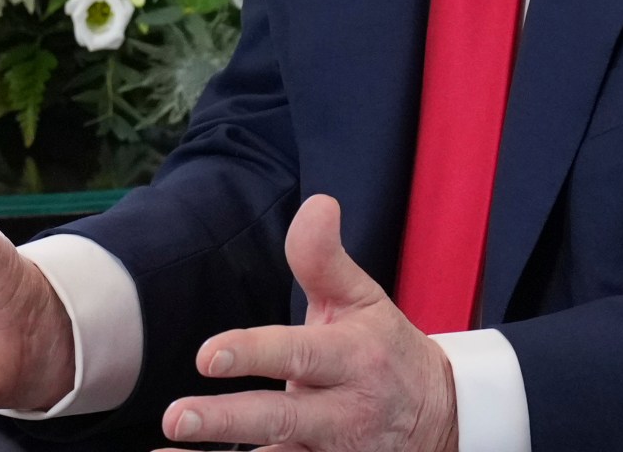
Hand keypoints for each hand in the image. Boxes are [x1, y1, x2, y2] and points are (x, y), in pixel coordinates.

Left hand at [160, 195, 457, 451]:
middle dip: (229, 420)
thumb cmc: (385, 349)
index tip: (208, 354)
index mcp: (354, 359)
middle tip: (177, 417)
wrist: (445, 420)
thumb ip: (325, 258)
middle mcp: (344, 412)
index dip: (255, 354)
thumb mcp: (363, 300)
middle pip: (283, 418)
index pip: (300, 355)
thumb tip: (317, 203)